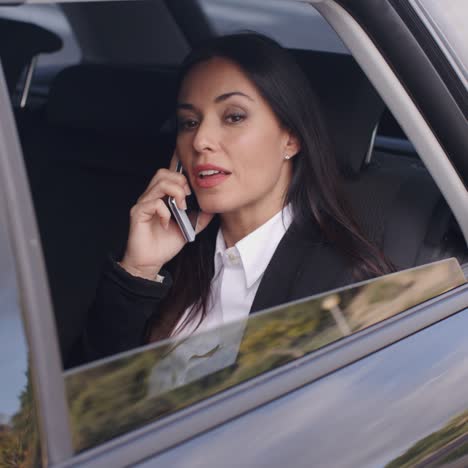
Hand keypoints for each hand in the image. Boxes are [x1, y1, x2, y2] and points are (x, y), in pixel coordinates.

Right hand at [120, 153, 213, 279]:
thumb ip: (200, 217)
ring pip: (160, 183)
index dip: (183, 177)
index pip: (170, 174)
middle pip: (163, 173)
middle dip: (180, 182)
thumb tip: (212, 208)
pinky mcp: (138, 213)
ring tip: (181, 208)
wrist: (151, 262)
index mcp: (161, 197)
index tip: (193, 192)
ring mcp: (143, 204)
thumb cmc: (165, 244)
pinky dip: (165, 212)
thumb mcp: (188, 228)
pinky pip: (153, 203)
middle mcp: (151, 197)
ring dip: (176, 193)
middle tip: (187, 198)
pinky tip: (166, 223)